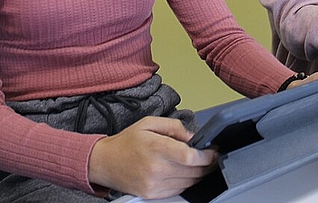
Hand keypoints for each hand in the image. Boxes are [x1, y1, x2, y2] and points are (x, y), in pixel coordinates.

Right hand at [88, 116, 216, 198]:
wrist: (105, 162)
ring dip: (198, 174)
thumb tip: (193, 137)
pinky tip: (185, 172)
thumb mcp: (149, 123)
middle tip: (210, 156)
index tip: (212, 151)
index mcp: (155, 147)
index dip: (206, 156)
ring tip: (198, 163)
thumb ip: (174, 126)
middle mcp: (155, 168)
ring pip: (188, 183)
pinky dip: (186, 182)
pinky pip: (178, 190)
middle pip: (193, 171)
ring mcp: (154, 184)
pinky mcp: (152, 194)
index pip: (189, 157)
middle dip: (207, 164)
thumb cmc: (126, 142)